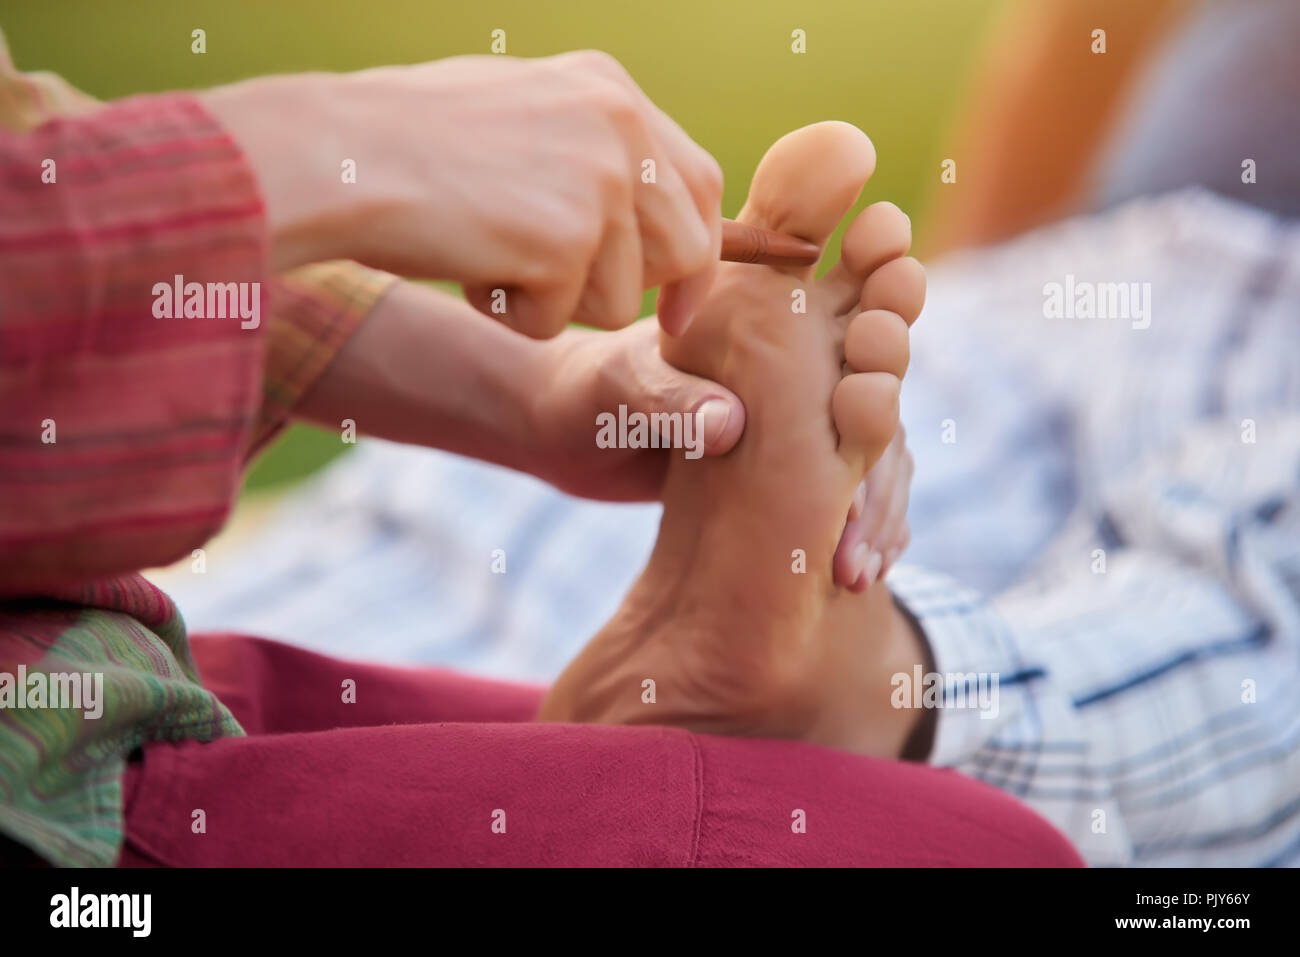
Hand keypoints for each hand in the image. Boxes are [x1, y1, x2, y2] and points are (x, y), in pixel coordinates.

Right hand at [201, 51, 722, 337]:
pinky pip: (558, 321)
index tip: (679, 307)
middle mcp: (619, 124)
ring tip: (488, 254)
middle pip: (684, 250)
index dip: (695, 255)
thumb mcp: (517, 114)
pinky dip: (509, 313)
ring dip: (554, 302)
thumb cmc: (403, 142)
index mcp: (610, 88)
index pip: (697, 184)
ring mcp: (598, 179)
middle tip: (560, 292)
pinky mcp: (567, 238)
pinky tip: (466, 267)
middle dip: (630, 291)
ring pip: (620, 299)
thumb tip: (645, 211)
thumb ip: (589, 150)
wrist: (336, 157)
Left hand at [524, 320, 912, 588]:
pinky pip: (843, 491)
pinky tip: (855, 573)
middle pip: (875, 415)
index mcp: (770, 320)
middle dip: (877, 488)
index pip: (850, 353)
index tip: (852, 486)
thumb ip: (668, 401)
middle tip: (854, 558)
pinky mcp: (784, 462)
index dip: (868, 413)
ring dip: (875, 517)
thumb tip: (730, 425)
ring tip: (856, 575)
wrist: (556, 428)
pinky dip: (859, 529)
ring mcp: (797, 414)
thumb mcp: (617, 391)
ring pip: (870, 459)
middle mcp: (798, 362)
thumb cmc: (581, 392)